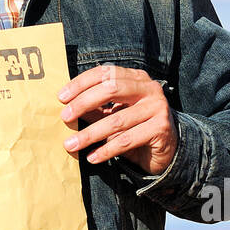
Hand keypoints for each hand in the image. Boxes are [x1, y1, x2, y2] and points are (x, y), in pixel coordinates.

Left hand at [57, 65, 177, 175]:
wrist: (167, 149)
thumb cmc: (135, 127)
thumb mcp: (113, 113)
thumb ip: (94, 107)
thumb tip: (66, 105)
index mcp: (136, 78)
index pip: (105, 72)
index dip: (81, 83)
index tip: (61, 98)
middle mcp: (149, 88)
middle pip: (111, 89)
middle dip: (83, 102)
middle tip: (64, 117)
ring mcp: (157, 107)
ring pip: (116, 120)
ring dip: (89, 134)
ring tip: (70, 144)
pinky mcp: (160, 128)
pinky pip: (126, 140)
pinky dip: (106, 150)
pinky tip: (92, 157)